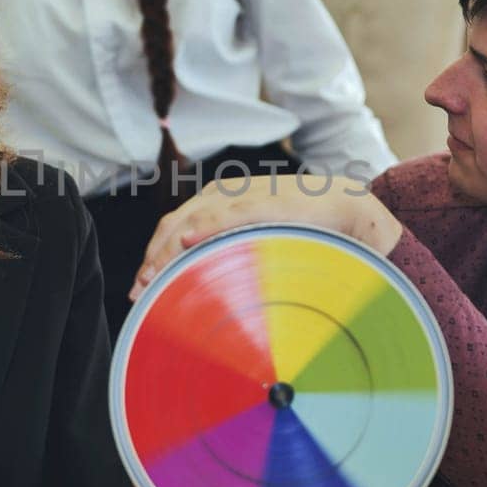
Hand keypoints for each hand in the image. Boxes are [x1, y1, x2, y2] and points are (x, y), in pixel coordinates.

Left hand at [127, 174, 403, 300]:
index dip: (153, 256)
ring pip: (192, 221)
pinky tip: (189, 243)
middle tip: (140, 292)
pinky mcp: (266, 202)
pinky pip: (228, 215)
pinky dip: (205, 228)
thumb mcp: (257, 242)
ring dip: (169, 251)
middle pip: (174, 225)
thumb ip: (229, 253)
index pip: (173, 227)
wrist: (347, 209)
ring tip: (153, 279)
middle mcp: (225, 194)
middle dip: (153, 259)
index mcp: (219, 201)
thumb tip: (203, 289)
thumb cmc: (303, 229)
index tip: (140, 288)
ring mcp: (244, 196)